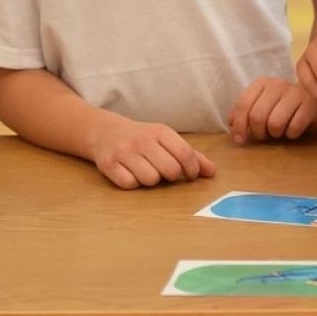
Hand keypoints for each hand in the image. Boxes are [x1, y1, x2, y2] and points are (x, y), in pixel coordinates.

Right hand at [89, 118, 215, 189]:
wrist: (105, 132)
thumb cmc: (143, 139)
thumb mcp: (166, 140)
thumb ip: (191, 155)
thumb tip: (211, 172)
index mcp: (160, 131)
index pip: (185, 154)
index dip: (192, 169)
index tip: (190, 174)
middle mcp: (142, 140)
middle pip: (170, 170)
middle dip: (172, 177)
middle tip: (165, 172)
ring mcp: (124, 152)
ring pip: (150, 180)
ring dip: (152, 180)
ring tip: (147, 171)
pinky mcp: (109, 165)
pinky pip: (130, 184)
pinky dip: (133, 183)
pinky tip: (131, 173)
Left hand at [228, 77, 316, 143]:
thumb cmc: (287, 108)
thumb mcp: (264, 107)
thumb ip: (246, 112)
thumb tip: (231, 124)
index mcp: (263, 83)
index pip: (243, 104)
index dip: (239, 125)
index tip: (240, 140)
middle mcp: (278, 84)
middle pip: (257, 116)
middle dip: (259, 133)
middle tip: (265, 136)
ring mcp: (296, 93)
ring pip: (275, 123)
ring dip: (276, 134)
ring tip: (281, 132)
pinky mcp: (312, 104)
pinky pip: (293, 128)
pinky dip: (291, 135)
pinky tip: (295, 130)